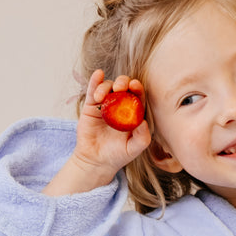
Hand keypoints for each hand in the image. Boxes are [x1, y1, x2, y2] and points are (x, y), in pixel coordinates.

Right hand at [43, 69, 150, 194]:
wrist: (95, 161)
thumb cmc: (117, 155)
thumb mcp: (133, 149)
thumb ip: (142, 138)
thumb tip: (144, 122)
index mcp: (133, 113)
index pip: (137, 96)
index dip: (137, 88)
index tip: (135, 86)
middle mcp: (120, 106)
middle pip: (123, 87)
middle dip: (123, 82)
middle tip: (120, 88)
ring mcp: (105, 104)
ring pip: (108, 87)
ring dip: (106, 86)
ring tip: (101, 96)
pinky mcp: (91, 105)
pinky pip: (93, 90)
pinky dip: (95, 81)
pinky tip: (98, 74)